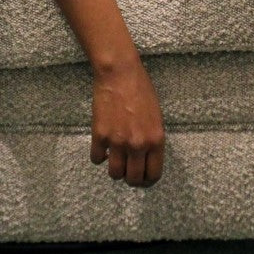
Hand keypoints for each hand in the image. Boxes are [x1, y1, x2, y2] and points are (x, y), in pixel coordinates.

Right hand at [90, 59, 165, 186]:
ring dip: (114, 169)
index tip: (141, 177)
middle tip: (126, 170)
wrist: (119, 72)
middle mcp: (138, 145)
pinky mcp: (100, 134)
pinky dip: (98, 156)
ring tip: (113, 158)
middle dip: (130, 177)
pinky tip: (101, 147)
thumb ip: (152, 139)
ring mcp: (118, 141)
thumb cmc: (140, 89)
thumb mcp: (156, 116)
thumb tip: (145, 157)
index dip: (146, 180)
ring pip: (115, 173)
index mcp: (156, 140)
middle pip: (133, 179)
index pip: (153, 175)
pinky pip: (97, 158)